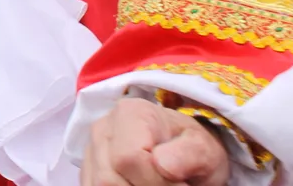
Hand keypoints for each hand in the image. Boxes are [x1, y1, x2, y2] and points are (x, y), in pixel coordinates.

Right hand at [82, 97, 229, 185]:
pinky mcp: (89, 168)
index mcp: (131, 114)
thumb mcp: (203, 149)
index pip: (129, 157)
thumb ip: (188, 154)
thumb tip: (163, 164)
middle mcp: (104, 129)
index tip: (182, 185)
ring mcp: (92, 149)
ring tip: (154, 184)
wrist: (185, 151)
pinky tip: (137, 184)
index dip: (155, 182)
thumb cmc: (194, 149)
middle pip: (109, 178)